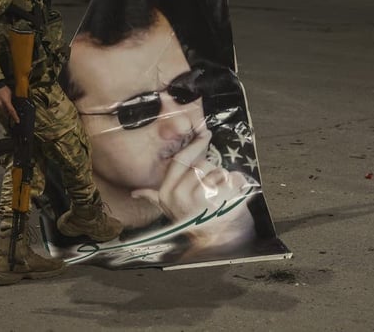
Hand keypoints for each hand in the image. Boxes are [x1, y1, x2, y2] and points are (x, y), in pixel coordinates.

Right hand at [0, 85, 19, 122]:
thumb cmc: (2, 88)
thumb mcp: (10, 93)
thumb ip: (10, 100)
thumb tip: (13, 104)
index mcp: (6, 101)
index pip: (12, 111)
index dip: (15, 117)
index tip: (17, 121)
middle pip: (5, 113)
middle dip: (7, 115)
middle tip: (10, 115)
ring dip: (2, 109)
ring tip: (2, 102)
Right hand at [130, 127, 256, 245]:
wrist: (218, 240)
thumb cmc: (196, 221)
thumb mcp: (170, 210)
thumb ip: (155, 198)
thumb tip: (135, 193)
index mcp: (167, 192)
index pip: (180, 160)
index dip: (194, 146)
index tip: (206, 134)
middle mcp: (180, 195)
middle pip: (202, 164)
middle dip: (211, 172)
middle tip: (213, 189)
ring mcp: (200, 196)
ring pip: (217, 170)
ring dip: (224, 180)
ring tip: (221, 195)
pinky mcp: (221, 198)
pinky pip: (233, 177)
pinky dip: (238, 183)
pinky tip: (233, 195)